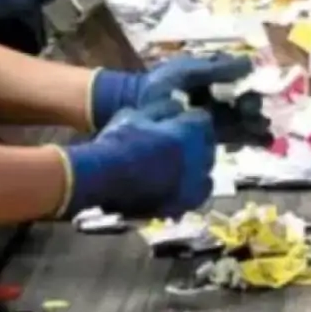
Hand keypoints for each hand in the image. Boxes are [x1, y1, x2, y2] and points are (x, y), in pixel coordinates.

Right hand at [61, 107, 215, 217]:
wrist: (103, 178)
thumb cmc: (118, 141)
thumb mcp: (137, 114)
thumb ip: (162, 109)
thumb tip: (177, 107)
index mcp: (190, 131)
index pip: (203, 120)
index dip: (191, 120)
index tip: (181, 122)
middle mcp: (198, 157)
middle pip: (208, 145)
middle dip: (197, 142)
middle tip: (179, 143)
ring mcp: (193, 183)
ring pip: (206, 170)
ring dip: (197, 166)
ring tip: (179, 166)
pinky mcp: (183, 203)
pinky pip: (199, 194)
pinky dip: (193, 188)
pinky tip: (179, 185)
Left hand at [90, 54, 254, 129]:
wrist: (134, 111)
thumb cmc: (157, 87)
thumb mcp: (186, 72)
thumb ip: (217, 69)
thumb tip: (250, 65)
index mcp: (209, 78)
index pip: (237, 81)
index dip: (247, 87)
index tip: (251, 93)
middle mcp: (212, 98)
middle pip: (241, 104)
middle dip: (253, 110)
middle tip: (256, 116)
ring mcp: (209, 119)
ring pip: (240, 122)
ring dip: (254, 126)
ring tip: (265, 134)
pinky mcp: (205, 136)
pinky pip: (231, 137)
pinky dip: (246, 139)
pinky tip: (257, 142)